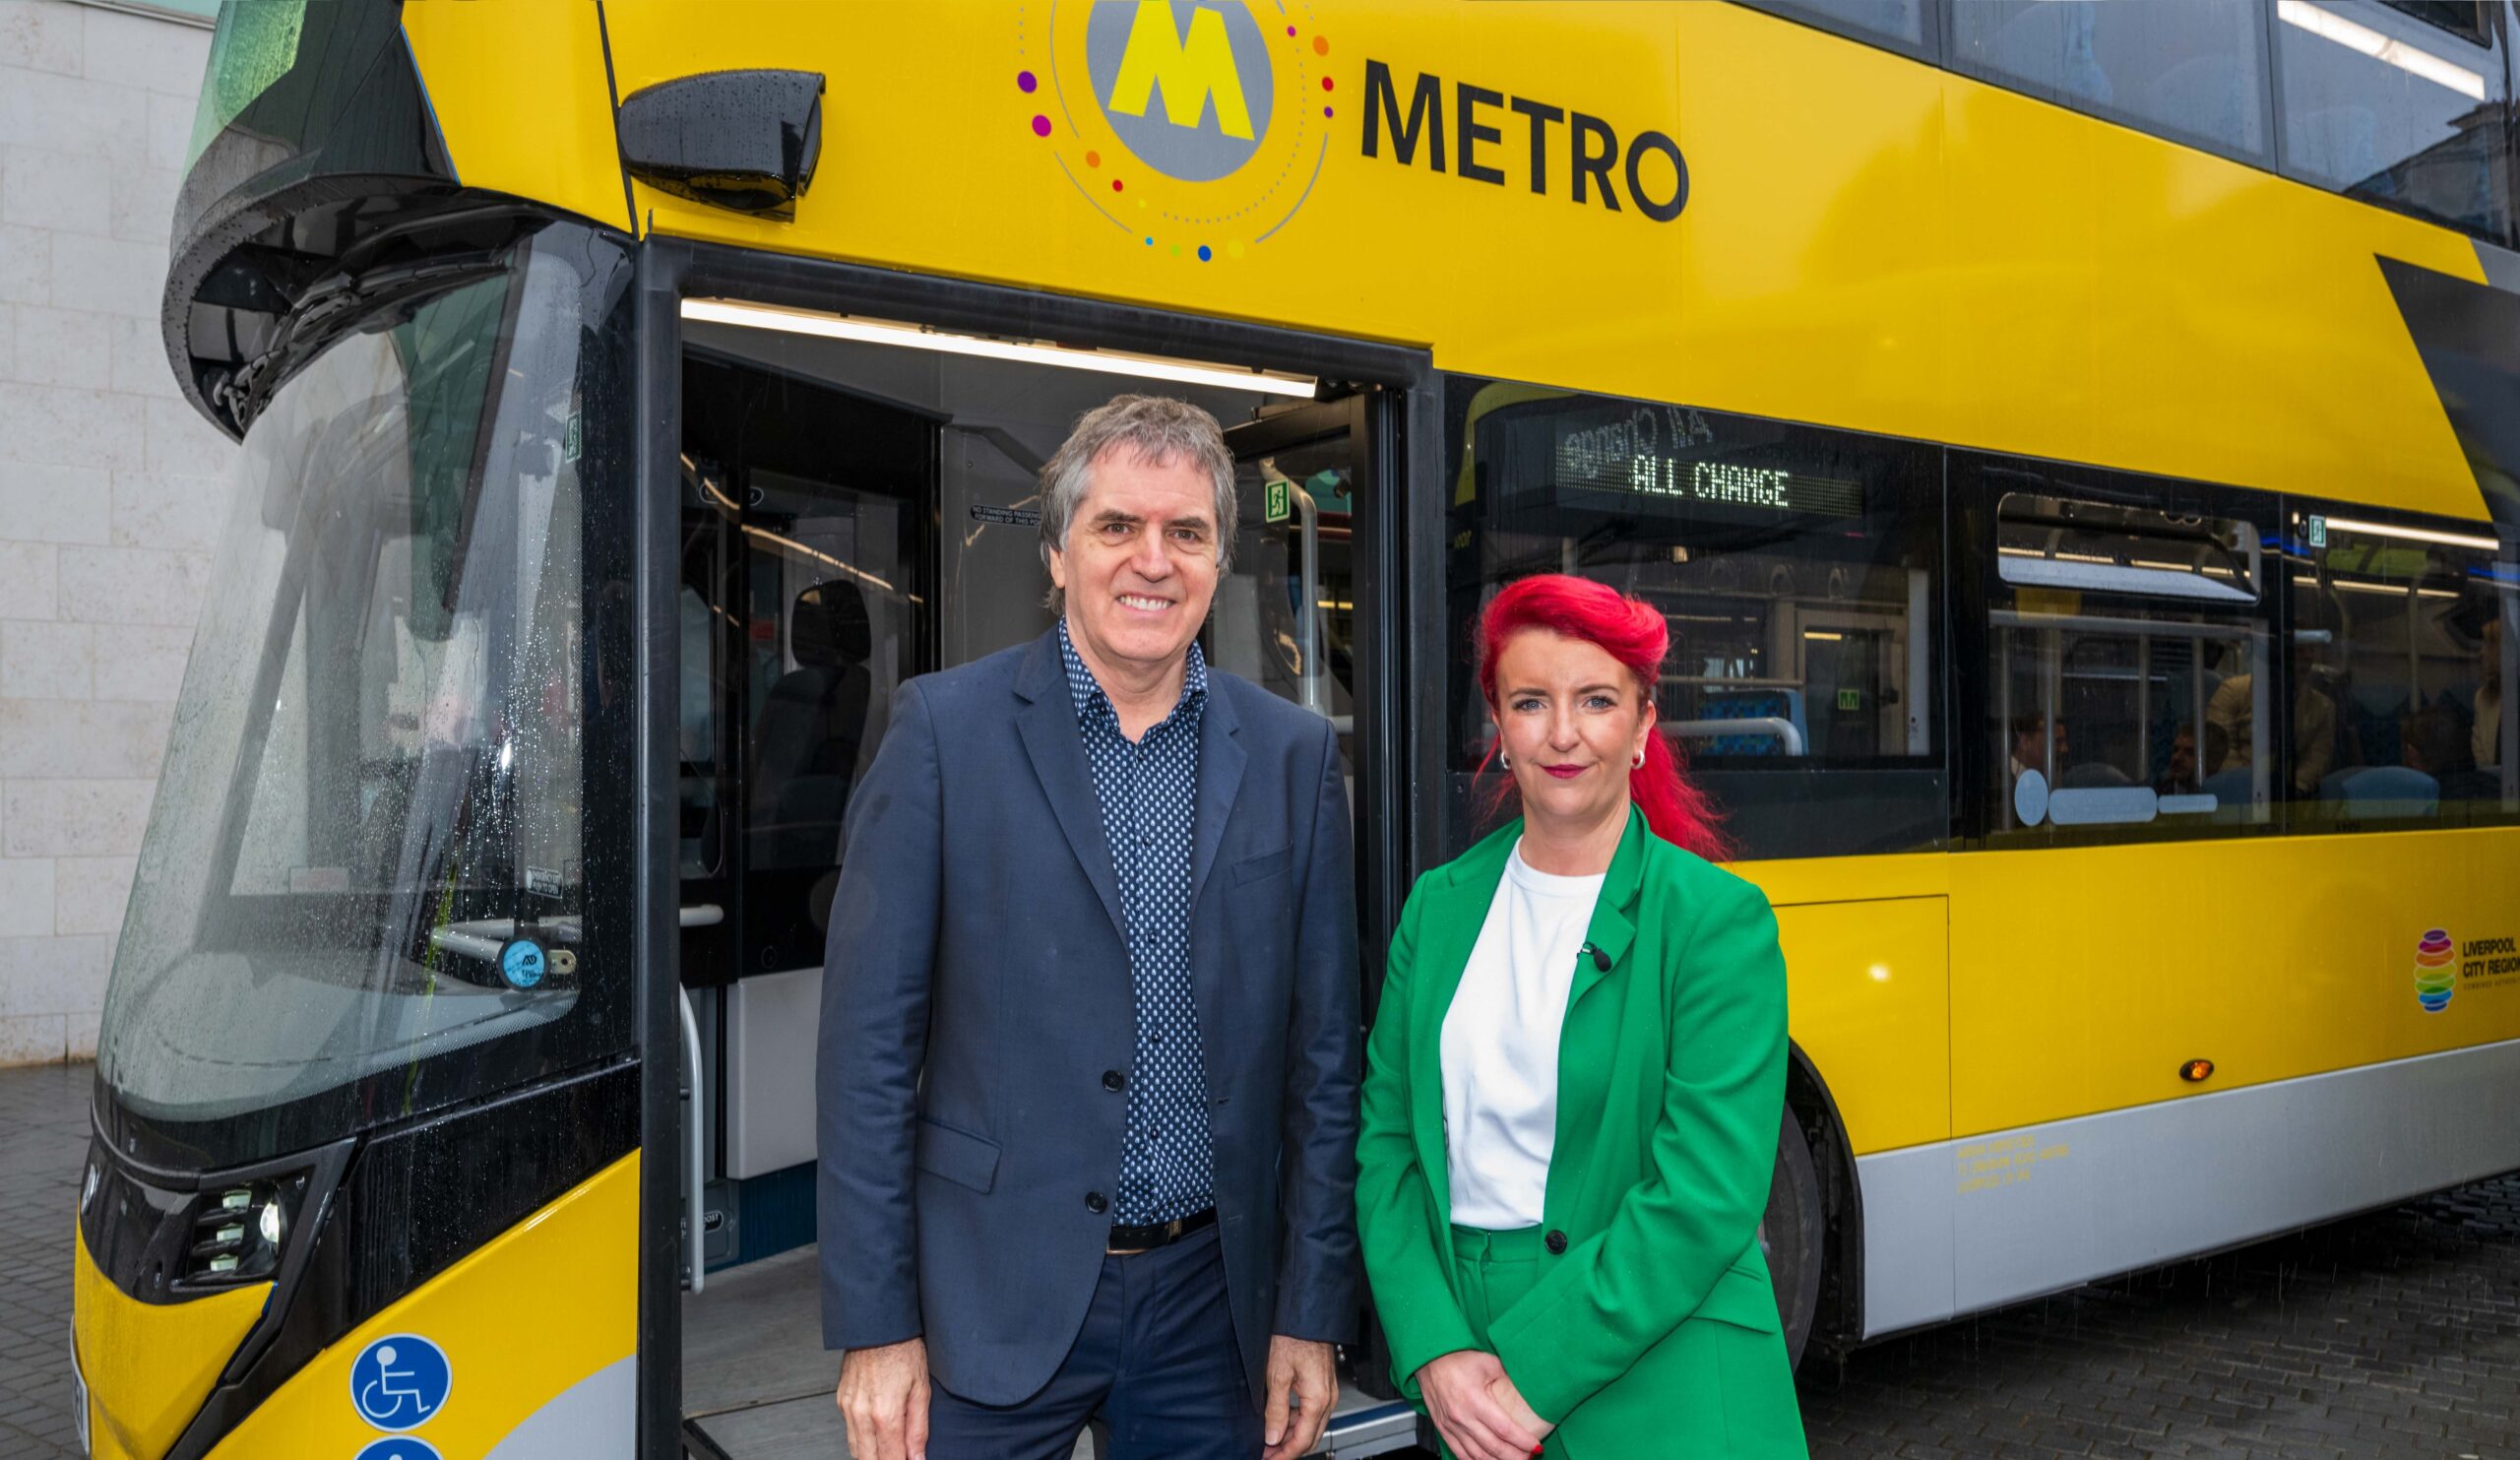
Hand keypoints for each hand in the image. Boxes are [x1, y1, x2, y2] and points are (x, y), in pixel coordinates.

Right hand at [836, 1337, 930, 1459]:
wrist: (877, 1324)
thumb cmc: (903, 1350)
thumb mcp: (921, 1389)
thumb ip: (918, 1429)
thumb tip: (917, 1458)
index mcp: (884, 1414)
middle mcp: (861, 1414)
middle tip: (899, 1457)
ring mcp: (848, 1408)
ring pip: (856, 1449)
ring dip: (871, 1456)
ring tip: (889, 1452)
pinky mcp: (841, 1400)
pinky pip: (849, 1431)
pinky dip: (862, 1440)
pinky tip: (875, 1436)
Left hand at [1263, 1335, 1338, 1459]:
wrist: (1306, 1315)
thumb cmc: (1294, 1338)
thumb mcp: (1277, 1376)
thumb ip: (1276, 1410)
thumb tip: (1272, 1436)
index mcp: (1318, 1400)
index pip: (1303, 1441)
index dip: (1284, 1456)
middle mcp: (1328, 1399)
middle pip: (1310, 1437)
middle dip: (1288, 1449)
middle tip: (1267, 1453)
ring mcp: (1327, 1392)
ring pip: (1311, 1425)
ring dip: (1291, 1435)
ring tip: (1269, 1437)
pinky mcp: (1323, 1385)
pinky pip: (1312, 1412)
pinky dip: (1296, 1420)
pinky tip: (1280, 1418)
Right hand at [1415, 1350, 1542, 1459]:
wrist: (1427, 1359)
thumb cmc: (1457, 1357)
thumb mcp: (1488, 1363)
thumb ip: (1508, 1378)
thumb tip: (1529, 1389)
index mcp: (1474, 1399)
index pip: (1504, 1429)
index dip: (1523, 1441)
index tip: (1537, 1446)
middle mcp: (1461, 1417)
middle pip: (1493, 1447)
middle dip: (1515, 1456)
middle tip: (1530, 1457)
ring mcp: (1450, 1426)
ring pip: (1478, 1455)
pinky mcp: (1443, 1430)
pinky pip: (1461, 1454)